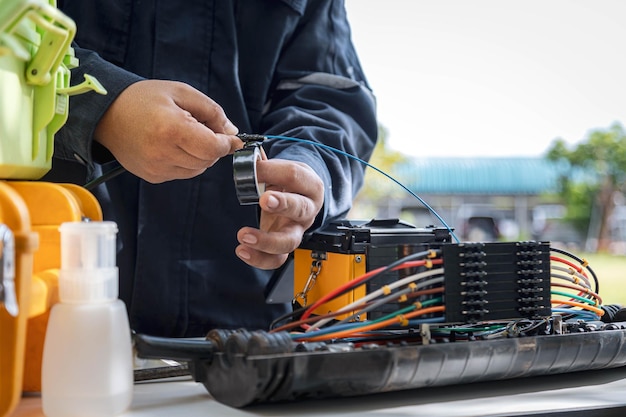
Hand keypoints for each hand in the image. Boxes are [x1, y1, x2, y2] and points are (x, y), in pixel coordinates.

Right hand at [94, 79, 242, 182]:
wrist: (107, 113)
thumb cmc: (143, 99)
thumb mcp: (181, 92)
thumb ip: (212, 112)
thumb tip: (233, 133)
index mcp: (172, 129)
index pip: (214, 148)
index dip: (227, 143)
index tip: (232, 137)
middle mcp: (163, 153)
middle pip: (208, 160)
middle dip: (213, 146)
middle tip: (201, 128)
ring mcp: (156, 168)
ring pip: (197, 169)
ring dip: (200, 155)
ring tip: (184, 135)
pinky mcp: (152, 176)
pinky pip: (182, 173)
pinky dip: (186, 161)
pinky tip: (173, 145)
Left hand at [235, 158, 324, 269]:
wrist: (298, 199)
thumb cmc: (288, 183)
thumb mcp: (280, 169)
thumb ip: (263, 164)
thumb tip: (246, 156)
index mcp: (309, 185)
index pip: (295, 176)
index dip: (274, 172)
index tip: (254, 169)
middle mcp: (308, 210)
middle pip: (300, 209)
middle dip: (283, 204)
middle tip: (264, 200)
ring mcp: (297, 231)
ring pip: (289, 241)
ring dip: (267, 240)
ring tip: (244, 234)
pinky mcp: (285, 247)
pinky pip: (277, 260)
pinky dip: (259, 259)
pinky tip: (242, 251)